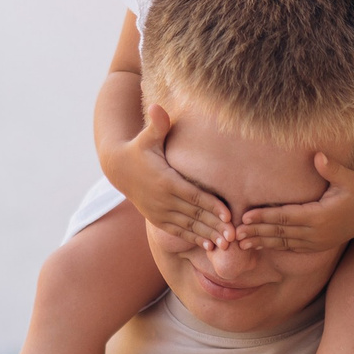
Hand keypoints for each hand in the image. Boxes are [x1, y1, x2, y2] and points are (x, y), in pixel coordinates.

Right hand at [104, 105, 230, 246]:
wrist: (118, 168)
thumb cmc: (140, 148)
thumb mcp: (147, 136)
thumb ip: (157, 125)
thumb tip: (157, 108)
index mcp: (165, 180)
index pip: (193, 196)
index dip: (211, 206)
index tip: (228, 215)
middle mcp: (162, 200)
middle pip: (194, 215)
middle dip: (214, 226)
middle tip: (234, 237)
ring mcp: (159, 211)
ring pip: (188, 227)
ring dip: (208, 236)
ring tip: (226, 245)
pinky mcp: (157, 219)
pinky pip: (178, 231)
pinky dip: (194, 239)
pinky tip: (209, 246)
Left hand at [232, 152, 353, 252]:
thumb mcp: (349, 178)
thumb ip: (332, 169)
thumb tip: (318, 155)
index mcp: (320, 217)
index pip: (286, 217)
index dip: (264, 218)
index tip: (245, 217)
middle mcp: (316, 233)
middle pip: (280, 233)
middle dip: (256, 234)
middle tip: (233, 235)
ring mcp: (317, 242)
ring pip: (284, 243)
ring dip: (262, 243)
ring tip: (241, 244)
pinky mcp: (318, 246)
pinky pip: (292, 248)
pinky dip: (275, 247)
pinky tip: (261, 246)